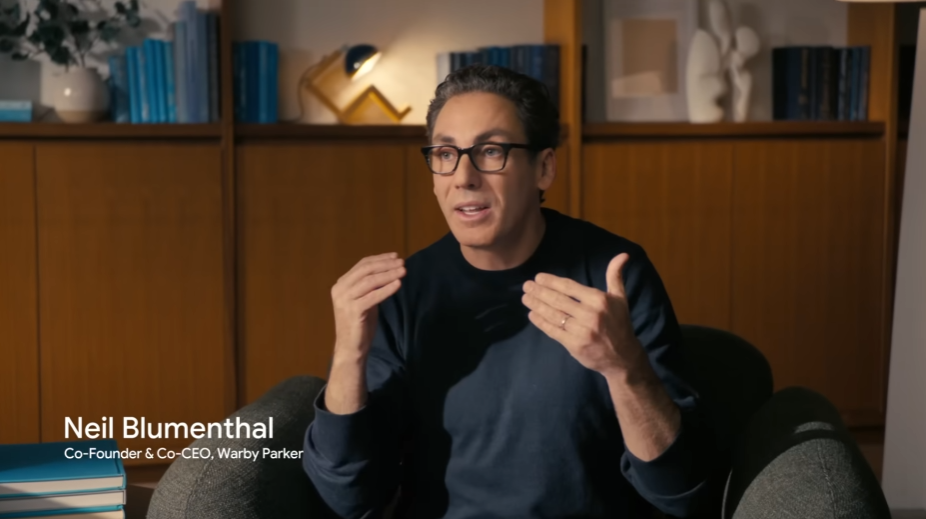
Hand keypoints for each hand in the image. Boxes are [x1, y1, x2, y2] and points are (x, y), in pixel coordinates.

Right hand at [331, 252, 405, 363]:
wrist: (351, 348)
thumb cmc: (359, 325)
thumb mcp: (365, 300)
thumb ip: (371, 286)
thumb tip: (389, 270)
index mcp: (341, 284)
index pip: (362, 265)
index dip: (380, 259)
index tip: (395, 256)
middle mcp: (340, 289)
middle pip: (366, 270)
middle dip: (386, 265)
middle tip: (402, 262)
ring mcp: (345, 300)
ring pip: (370, 281)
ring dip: (389, 274)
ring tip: (403, 271)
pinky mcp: (353, 310)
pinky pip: (373, 296)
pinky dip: (386, 289)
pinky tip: (398, 284)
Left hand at [521, 253, 643, 376]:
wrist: (623, 357)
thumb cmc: (619, 323)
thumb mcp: (620, 298)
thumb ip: (615, 276)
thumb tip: (622, 254)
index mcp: (599, 300)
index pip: (569, 287)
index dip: (552, 281)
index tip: (538, 277)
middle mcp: (590, 314)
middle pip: (558, 300)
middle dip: (539, 292)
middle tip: (526, 286)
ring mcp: (581, 331)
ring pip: (554, 315)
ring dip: (537, 305)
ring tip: (526, 298)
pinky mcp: (574, 345)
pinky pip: (553, 331)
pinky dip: (541, 322)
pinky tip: (532, 315)